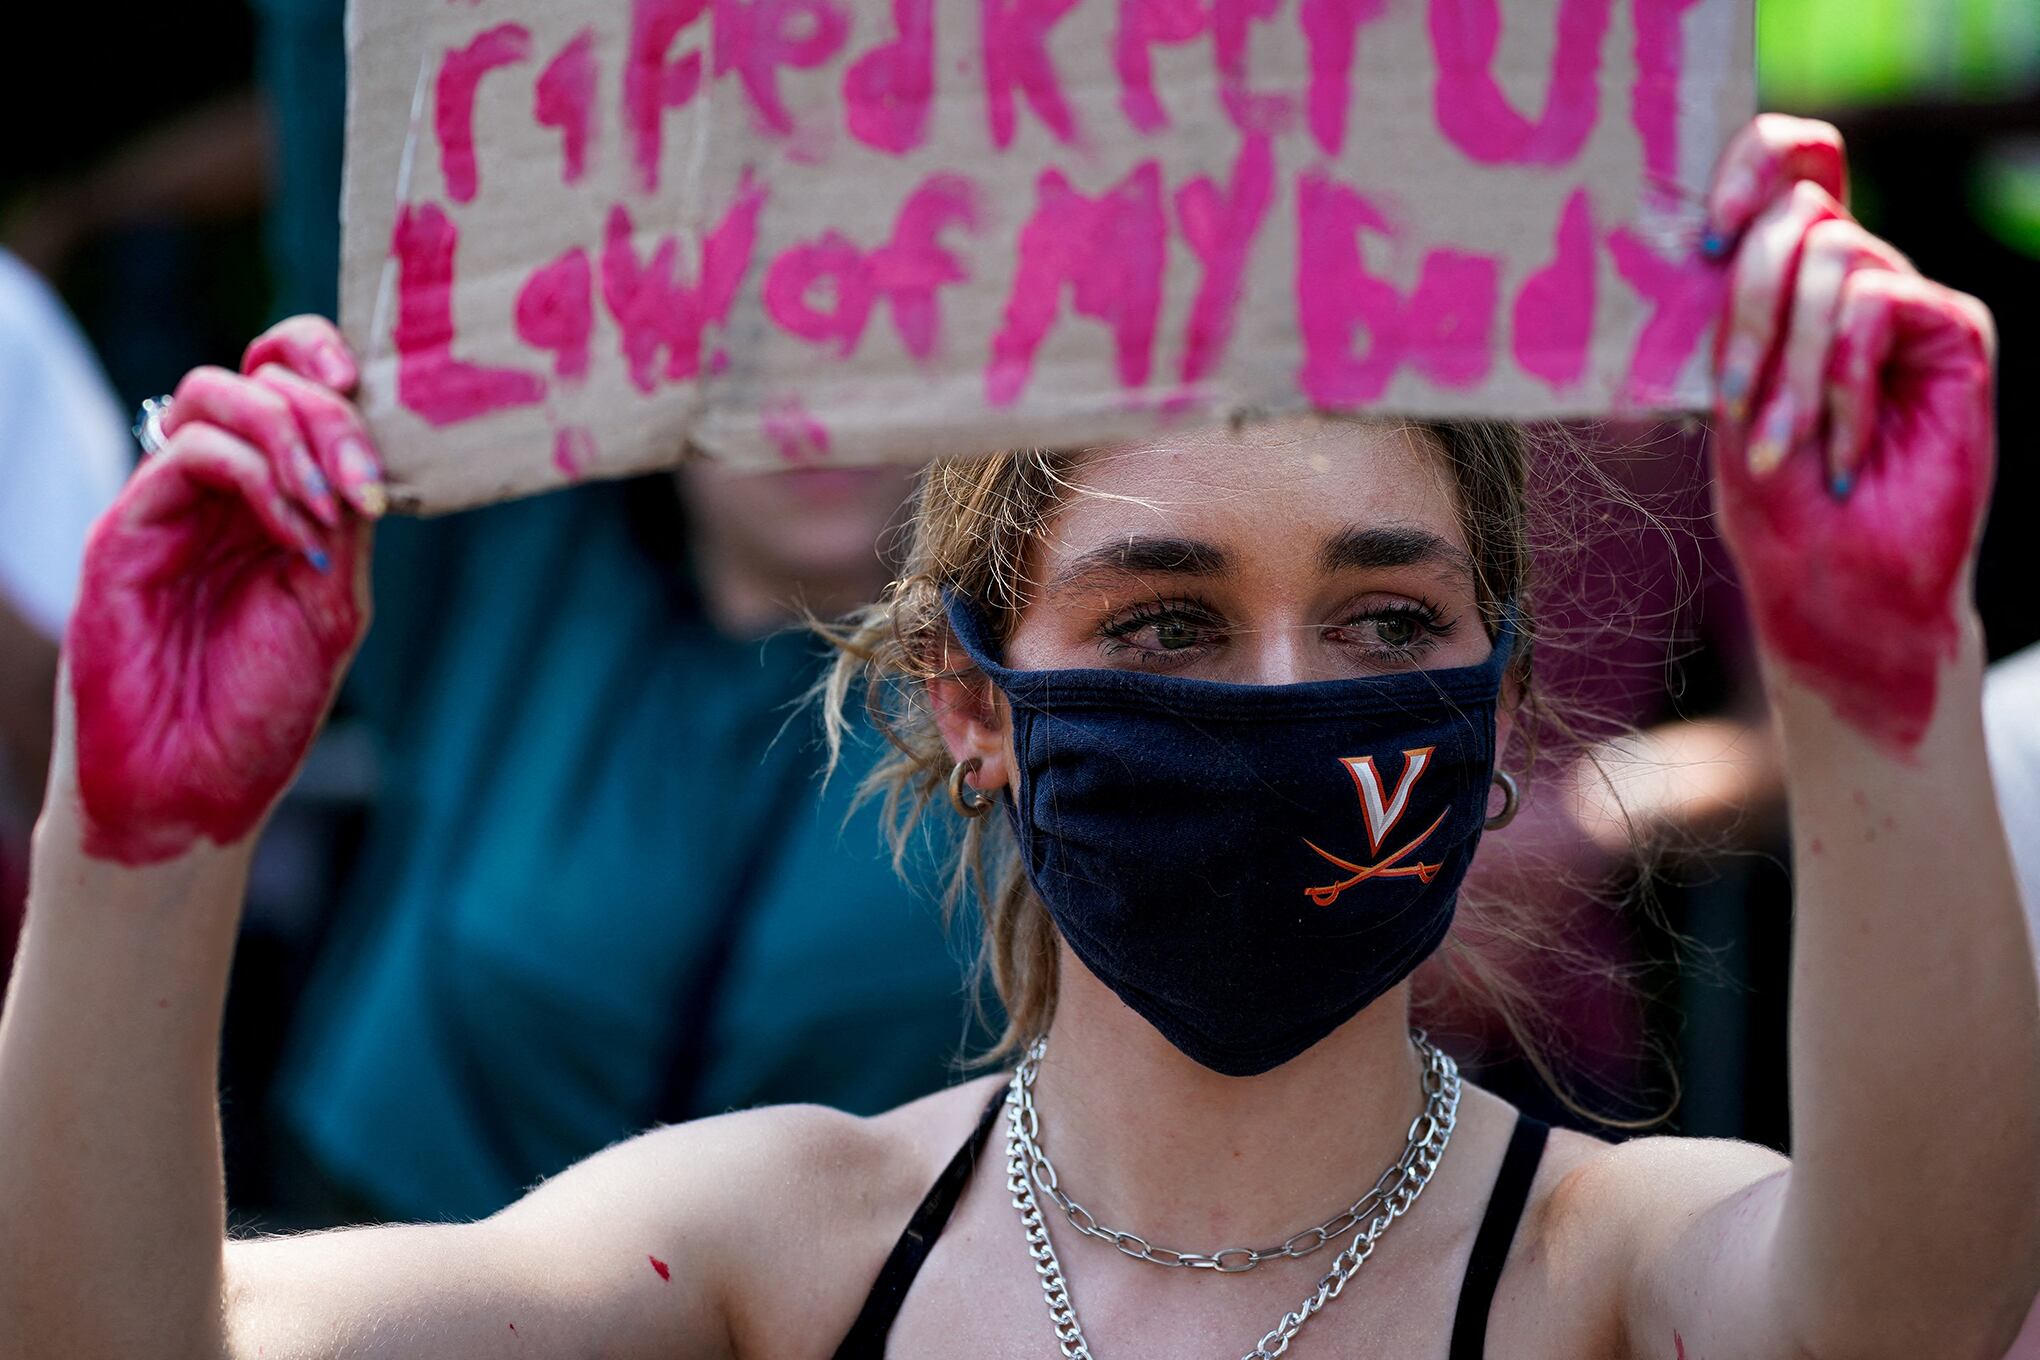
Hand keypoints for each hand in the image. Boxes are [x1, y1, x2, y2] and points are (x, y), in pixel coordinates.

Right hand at [55, 317, 384, 865]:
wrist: (191, 790)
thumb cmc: (260, 710)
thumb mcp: (333, 605)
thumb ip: (346, 522)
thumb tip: (366, 453)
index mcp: (275, 500)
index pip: (288, 383)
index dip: (324, 360)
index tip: (372, 391)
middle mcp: (219, 491)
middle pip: (258, 373)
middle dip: (326, 410)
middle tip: (361, 482)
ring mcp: (170, 505)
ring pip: (215, 395)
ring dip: (291, 434)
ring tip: (328, 508)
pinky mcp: (127, 528)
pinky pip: (188, 451)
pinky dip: (256, 473)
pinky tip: (293, 533)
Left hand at [1706, 115, 1995, 752]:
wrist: (1844, 590)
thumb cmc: (1777, 508)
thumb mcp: (1726, 400)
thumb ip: (1725, 312)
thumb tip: (1705, 232)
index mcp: (1786, 286)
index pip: (1788, 162)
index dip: (1752, 161)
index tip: (1707, 236)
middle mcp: (1849, 280)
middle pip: (1797, 209)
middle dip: (1747, 308)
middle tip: (1736, 400)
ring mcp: (1904, 303)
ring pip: (1831, 257)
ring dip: (1790, 365)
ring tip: (1785, 448)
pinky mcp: (1955, 332)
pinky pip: (1876, 304)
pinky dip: (1842, 381)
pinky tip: (1845, 450)